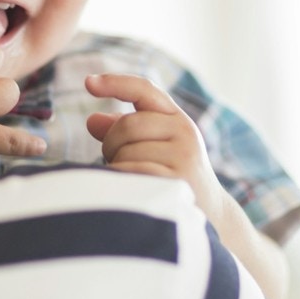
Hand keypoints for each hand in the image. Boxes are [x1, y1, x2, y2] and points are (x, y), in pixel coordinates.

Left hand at [85, 73, 224, 220]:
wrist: (211, 216)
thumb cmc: (174, 177)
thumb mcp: (154, 147)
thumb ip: (125, 132)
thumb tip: (92, 120)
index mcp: (176, 119)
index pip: (144, 90)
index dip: (116, 83)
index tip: (88, 82)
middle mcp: (184, 132)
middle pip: (126, 126)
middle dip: (111, 145)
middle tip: (117, 162)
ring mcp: (183, 157)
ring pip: (126, 153)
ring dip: (118, 168)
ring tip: (132, 181)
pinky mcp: (176, 182)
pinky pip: (131, 174)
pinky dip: (122, 182)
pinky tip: (133, 192)